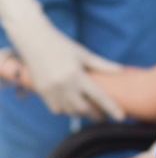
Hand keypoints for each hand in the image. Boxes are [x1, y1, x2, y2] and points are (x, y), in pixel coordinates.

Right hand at [0, 0, 123, 118]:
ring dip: (81, 114)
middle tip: (104, 115)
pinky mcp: (41, 92)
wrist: (33, 40)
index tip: (121, 117)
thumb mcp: (83, 54)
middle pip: (83, 109)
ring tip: (90, 112)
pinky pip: (56, 109)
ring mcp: (50, 90)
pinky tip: (72, 108)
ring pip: (69, 111)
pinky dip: (66, 111)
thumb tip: (121, 70)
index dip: (111, 108)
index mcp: (77, 75)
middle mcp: (63, 86)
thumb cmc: (61, 45)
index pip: (98, 96)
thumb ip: (102, 64)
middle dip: (95, 114)